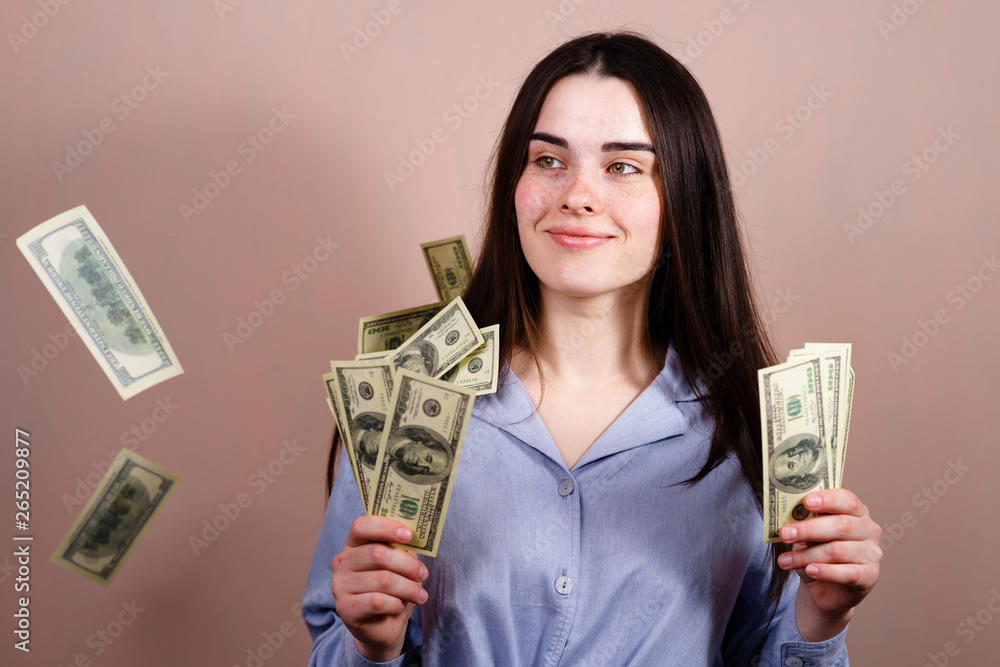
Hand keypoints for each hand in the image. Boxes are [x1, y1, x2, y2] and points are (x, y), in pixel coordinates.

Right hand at [331, 516, 428, 661]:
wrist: (382, 625)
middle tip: (423, 574)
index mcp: (353, 543)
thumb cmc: (392, 588)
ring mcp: (340, 585)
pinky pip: (377, 601)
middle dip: (407, 564)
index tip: (409, 535)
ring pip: (382, 579)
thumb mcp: (399, 564)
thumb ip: (402, 548)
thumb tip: (416, 538)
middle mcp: (341, 562)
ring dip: (408, 588)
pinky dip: (395, 603)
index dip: (386, 527)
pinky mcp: (344, 608)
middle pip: (377, 553)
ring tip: (419, 595)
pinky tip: (400, 606)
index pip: (361, 526)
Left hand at [777, 489, 881, 641]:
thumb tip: (786, 518)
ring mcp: (872, 553)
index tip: (806, 502)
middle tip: (785, 534)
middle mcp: (869, 530)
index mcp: (856, 512)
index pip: (847, 500)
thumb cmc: (818, 553)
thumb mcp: (809, 534)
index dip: (828, 499)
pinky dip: (826, 572)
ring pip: (838, 551)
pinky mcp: (870, 576)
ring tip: (784, 561)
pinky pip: (848, 573)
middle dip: (809, 530)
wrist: (827, 589)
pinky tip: (810, 571)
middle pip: (841, 525)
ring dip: (807, 555)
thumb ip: (805, 522)